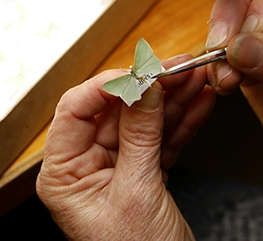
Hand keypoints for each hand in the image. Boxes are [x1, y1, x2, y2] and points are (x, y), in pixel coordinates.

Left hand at [36, 55, 214, 240]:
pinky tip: (199, 102)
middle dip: (150, 88)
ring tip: (196, 79)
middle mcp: (86, 166)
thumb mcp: (137, 192)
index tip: (139, 72)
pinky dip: (182, 121)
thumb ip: (141, 135)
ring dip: (172, 99)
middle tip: (178, 70)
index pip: (75, 110)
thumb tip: (144, 86)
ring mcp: (116, 167)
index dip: (106, 85)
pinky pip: (161, 138)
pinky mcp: (143, 172)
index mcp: (64, 173)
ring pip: (143, 121)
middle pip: (115, 111)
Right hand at [205, 0, 262, 181]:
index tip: (253, 30)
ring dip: (219, 46)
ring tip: (228, 78)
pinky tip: (224, 83)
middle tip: (222, 46)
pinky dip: (215, 66)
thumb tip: (240, 48)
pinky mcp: (247, 60)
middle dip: (230, 15)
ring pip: (229, 17)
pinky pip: (221, 52)